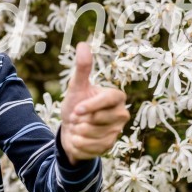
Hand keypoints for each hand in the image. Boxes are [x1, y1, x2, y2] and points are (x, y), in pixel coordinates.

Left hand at [59, 42, 129, 164]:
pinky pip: (92, 147)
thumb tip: (83, 44)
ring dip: (78, 132)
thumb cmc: (75, 105)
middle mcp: (122, 113)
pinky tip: (79, 138)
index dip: (90, 106)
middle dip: (80, 120)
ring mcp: (117, 131)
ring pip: (94, 135)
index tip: (76, 110)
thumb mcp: (76, 87)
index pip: (108, 100)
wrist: (70, 130)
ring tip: (78, 127)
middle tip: (77, 117)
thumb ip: (82, 68)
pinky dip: (79, 144)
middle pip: (99, 120)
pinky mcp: (111, 145)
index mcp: (116, 96)